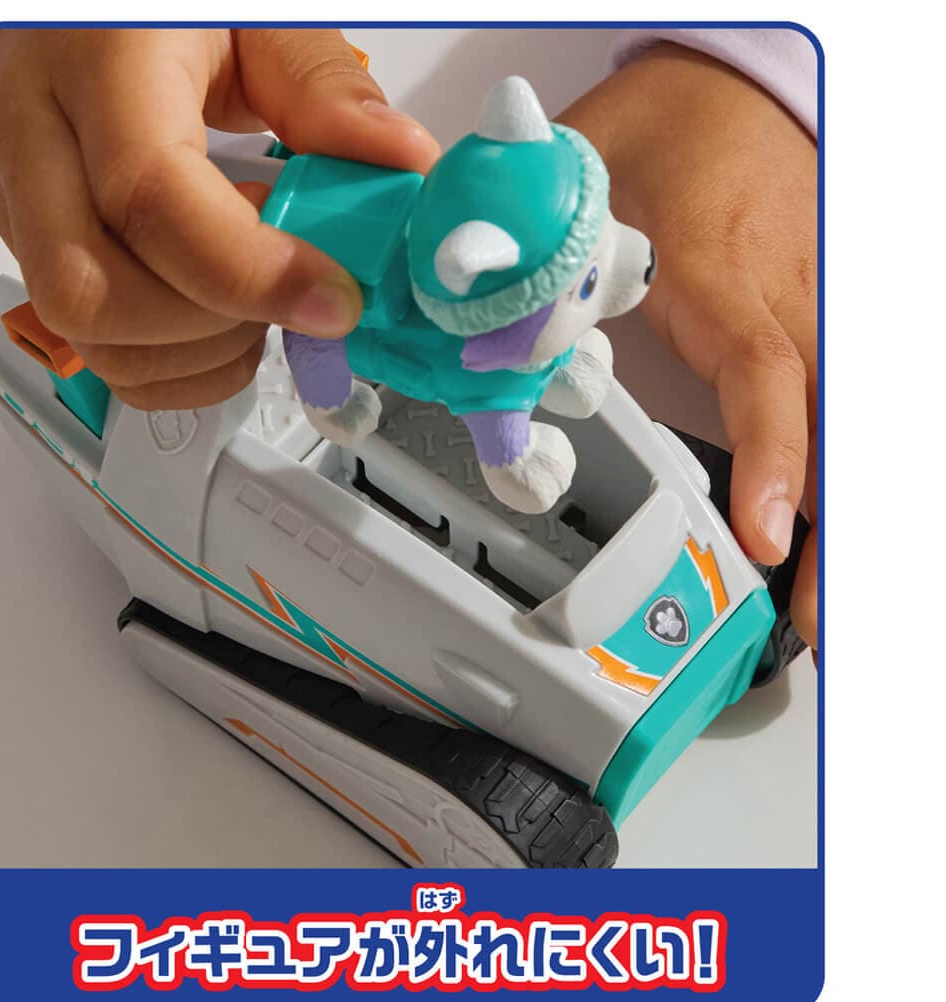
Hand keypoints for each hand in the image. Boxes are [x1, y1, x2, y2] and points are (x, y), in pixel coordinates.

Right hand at [0, 28, 438, 410]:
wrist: (84, 14)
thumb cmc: (164, 9)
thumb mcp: (257, 20)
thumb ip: (326, 89)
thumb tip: (401, 162)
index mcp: (97, 65)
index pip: (151, 197)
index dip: (251, 271)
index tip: (334, 299)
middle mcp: (35, 140)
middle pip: (91, 291)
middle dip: (211, 325)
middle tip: (289, 295)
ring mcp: (21, 205)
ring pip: (90, 338)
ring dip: (198, 352)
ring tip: (258, 300)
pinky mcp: (35, 251)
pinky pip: (98, 354)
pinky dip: (178, 368)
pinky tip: (223, 324)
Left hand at [557, 44, 817, 647]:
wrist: (740, 87)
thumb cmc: (670, 127)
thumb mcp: (585, 166)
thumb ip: (522, 232)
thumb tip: (456, 282)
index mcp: (727, 273)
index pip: (765, 374)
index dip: (771, 459)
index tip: (768, 535)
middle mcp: (785, 298)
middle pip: (830, 425)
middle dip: (827, 528)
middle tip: (807, 619)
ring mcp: (811, 312)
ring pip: (841, 424)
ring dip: (835, 517)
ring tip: (815, 604)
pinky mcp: (815, 322)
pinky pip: (831, 408)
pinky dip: (827, 476)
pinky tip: (818, 530)